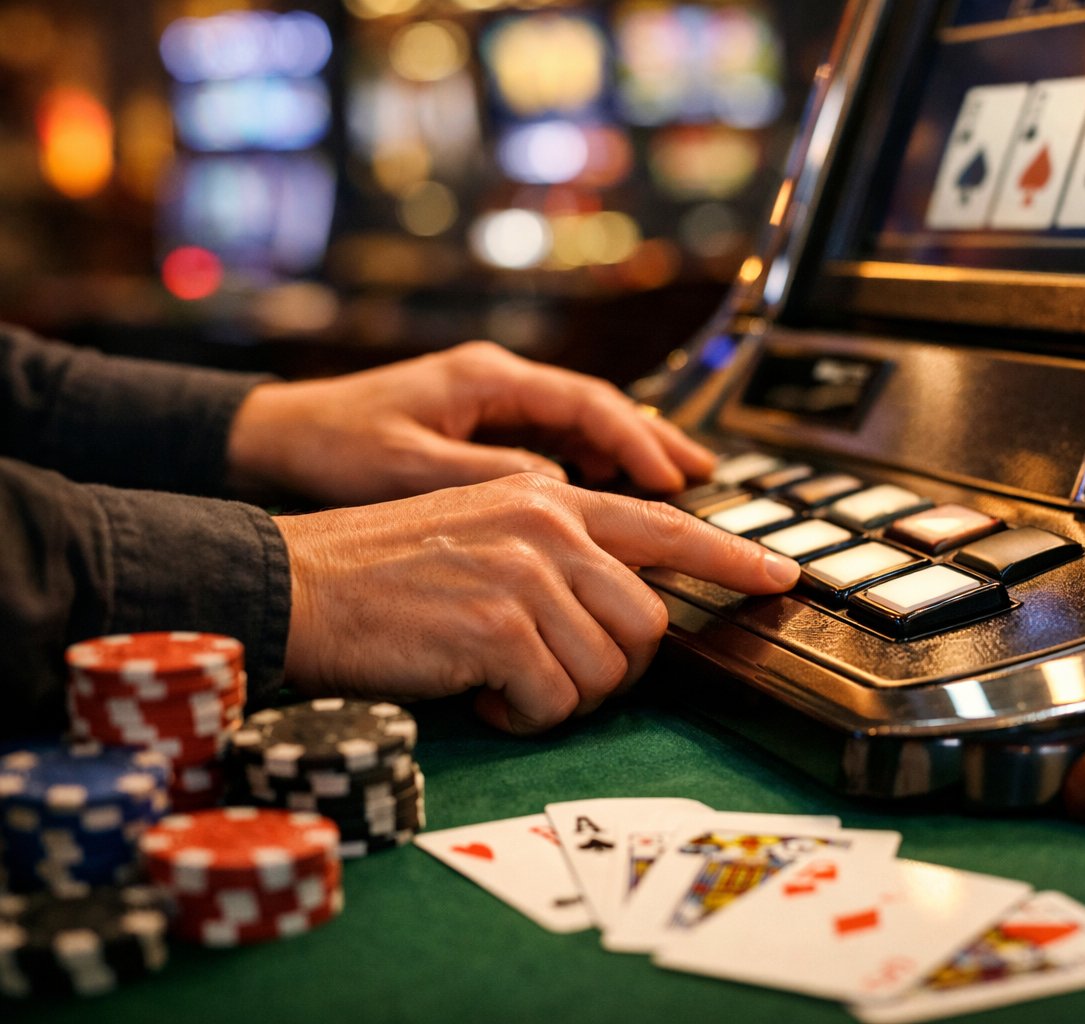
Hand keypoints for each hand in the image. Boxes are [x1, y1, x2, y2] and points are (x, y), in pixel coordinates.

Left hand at [227, 341, 714, 504]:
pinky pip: (554, 444)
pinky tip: (609, 498)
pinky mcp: (479, 428)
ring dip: (629, 456)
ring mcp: (491, 403)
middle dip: (654, 444)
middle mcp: (499, 383)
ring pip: (582, 426)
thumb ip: (490, 474)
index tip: (678, 481)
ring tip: (675, 491)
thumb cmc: (330, 447)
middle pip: (600, 409)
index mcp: (489, 379)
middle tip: (703, 477)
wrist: (274, 436)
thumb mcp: (409, 466)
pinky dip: (590, 468)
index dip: (641, 444)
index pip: (590, 406)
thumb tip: (562, 489)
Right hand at [272, 473, 799, 733]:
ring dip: (561, 697)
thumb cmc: (386, 571)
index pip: (666, 526)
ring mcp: (525, 573)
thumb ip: (559, 550)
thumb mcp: (484, 529)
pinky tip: (478, 695)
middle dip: (613, 671)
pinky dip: (521, 716)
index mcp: (550, 499)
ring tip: (502, 681)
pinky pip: (555, 700)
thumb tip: (631, 605)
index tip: (780, 576)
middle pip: (649, 625)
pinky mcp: (497, 626)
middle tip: (552, 675)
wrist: (297, 584)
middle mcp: (548, 525)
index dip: (731, 557)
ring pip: (608, 671)